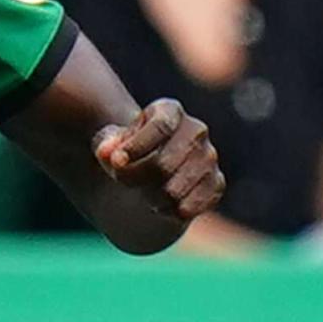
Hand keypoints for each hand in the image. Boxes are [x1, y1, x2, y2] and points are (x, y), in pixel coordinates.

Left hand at [93, 99, 224, 221]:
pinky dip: (171, 211)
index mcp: (170, 110)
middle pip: (165, 163)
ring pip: (175, 189)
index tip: (116, 162)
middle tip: (120, 179)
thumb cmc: (128, 150)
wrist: (150, 168)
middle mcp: (196, 130)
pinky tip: (160, 206)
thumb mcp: (111, 143)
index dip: (137, 146)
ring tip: (142, 192)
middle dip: (136, 176)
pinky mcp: (216, 183)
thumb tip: (107, 153)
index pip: (161, 127)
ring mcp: (209, 157)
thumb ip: (106, 145)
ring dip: (151, 197)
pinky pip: (192, 205)